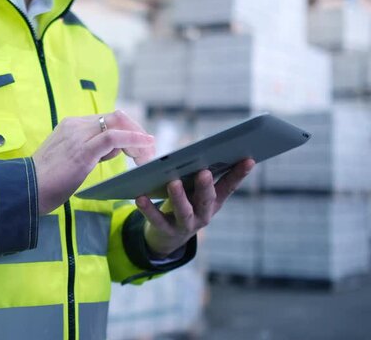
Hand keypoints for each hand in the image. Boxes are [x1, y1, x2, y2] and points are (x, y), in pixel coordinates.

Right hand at [33, 110, 154, 214]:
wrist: (25, 191)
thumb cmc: (46, 181)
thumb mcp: (70, 159)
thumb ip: (91, 149)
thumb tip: (114, 148)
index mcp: (70, 125)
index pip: (107, 119)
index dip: (127, 129)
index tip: (139, 144)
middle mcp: (75, 125)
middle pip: (116, 118)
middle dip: (136, 131)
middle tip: (149, 149)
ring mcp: (79, 136)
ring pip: (118, 125)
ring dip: (138, 138)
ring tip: (148, 154)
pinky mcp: (83, 151)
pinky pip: (115, 138)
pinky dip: (134, 140)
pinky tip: (144, 148)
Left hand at [136, 159, 255, 257]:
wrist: (168, 238)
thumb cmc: (186, 205)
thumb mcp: (197, 193)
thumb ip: (201, 177)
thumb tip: (204, 151)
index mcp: (213, 202)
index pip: (229, 187)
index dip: (240, 174)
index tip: (249, 159)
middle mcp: (203, 215)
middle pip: (206, 200)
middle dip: (206, 186)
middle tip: (204, 172)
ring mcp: (185, 225)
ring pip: (184, 211)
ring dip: (179, 197)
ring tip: (173, 183)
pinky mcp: (166, 230)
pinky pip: (156, 220)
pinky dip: (148, 209)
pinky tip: (141, 197)